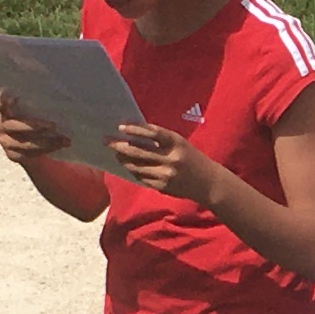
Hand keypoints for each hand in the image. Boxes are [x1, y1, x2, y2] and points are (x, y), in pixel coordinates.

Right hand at [0, 91, 72, 172]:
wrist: (37, 139)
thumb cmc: (40, 115)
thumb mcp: (38, 107)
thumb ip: (40, 102)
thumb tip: (63, 97)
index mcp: (5, 108)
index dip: (2, 101)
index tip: (14, 100)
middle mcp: (2, 123)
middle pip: (12, 125)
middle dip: (33, 126)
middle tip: (53, 125)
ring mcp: (5, 140)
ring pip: (22, 143)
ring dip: (45, 142)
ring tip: (64, 140)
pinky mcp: (12, 154)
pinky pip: (26, 155)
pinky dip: (45, 151)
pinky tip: (58, 146)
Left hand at [103, 122, 219, 202]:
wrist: (208, 183)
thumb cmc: (192, 159)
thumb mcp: (180, 144)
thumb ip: (161, 141)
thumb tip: (134, 136)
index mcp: (177, 143)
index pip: (151, 133)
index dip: (135, 129)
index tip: (121, 127)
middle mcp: (171, 158)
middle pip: (139, 151)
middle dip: (120, 146)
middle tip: (107, 141)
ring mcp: (166, 174)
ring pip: (137, 166)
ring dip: (123, 159)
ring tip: (115, 154)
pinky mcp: (162, 186)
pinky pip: (141, 177)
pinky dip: (133, 171)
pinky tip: (128, 166)